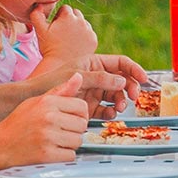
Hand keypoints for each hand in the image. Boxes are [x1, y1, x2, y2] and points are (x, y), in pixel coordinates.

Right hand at [0, 74, 91, 165]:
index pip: (82, 107)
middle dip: (74, 130)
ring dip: (70, 144)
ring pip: (78, 141)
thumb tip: (79, 77)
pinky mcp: (46, 154)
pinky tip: (52, 151)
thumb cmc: (16, 123)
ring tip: (55, 141)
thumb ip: (60, 90)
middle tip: (61, 132)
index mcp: (48, 102)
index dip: (80, 115)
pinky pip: (70, 156)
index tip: (71, 120)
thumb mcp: (36, 101)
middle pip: (82, 125)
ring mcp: (48, 136)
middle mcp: (49, 117)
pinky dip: (64, 156)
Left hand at [28, 51, 146, 114]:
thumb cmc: (52, 82)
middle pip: (122, 80)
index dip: (134, 69)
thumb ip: (100, 78)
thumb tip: (122, 81)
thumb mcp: (77, 76)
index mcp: (94, 63)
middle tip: (133, 97)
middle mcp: (96, 76)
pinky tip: (110, 114)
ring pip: (116, 96)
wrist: (34, 99)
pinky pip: (106, 109)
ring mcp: (94, 92)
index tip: (144, 79)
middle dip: (130, 88)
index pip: (120, 63)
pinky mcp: (90, 107)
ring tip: (119, 108)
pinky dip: (111, 112)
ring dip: (121, 101)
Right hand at [30, 2, 99, 67]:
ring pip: (83, 23)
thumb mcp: (40, 30)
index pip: (65, 8)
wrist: (60, 66)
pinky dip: (84, 36)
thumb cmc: (48, 48)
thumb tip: (39, 5)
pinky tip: (75, 44)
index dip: (58, 17)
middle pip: (76, 13)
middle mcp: (81, 21)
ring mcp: (89, 31)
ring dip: (77, 27)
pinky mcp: (93, 40)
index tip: (55, 27)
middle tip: (62, 33)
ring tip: (68, 39)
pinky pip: (89, 33)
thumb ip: (37, 14)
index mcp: (68, 16)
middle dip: (69, 20)